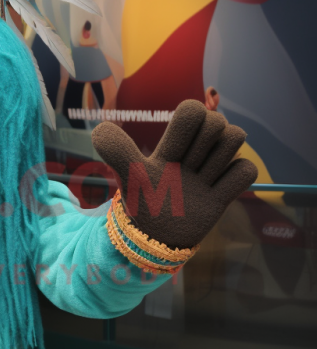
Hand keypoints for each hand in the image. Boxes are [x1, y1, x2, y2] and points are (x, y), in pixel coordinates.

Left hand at [91, 100, 257, 248]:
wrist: (153, 239)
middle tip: (187, 168)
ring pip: (237, 139)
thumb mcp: (129, 176)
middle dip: (204, 146)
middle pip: (219, 122)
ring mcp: (210, 171)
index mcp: (171, 145)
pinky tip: (216, 192)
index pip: (193, 109)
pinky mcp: (223, 192)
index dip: (191, 124)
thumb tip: (100, 128)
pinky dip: (235, 179)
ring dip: (220, 161)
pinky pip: (248, 170)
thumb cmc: (140, 203)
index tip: (174, 152)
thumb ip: (116, 151)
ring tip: (200, 181)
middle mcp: (193, 153)